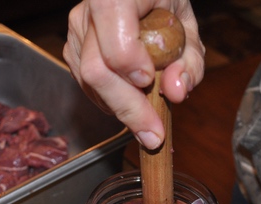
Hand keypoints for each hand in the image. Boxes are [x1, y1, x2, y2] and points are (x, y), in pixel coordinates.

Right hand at [63, 0, 204, 148]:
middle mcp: (88, 12)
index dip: (131, 67)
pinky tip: (132, 96)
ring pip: (90, 85)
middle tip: (153, 134)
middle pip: (96, 71)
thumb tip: (175, 92)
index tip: (149, 81)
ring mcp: (76, 32)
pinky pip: (88, 87)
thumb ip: (188, 60)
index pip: (114, 39)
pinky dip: (112, 100)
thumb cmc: (163, 3)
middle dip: (127, 108)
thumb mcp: (188, 26)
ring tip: (149, 112)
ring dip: (122, 106)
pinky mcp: (72, 51)